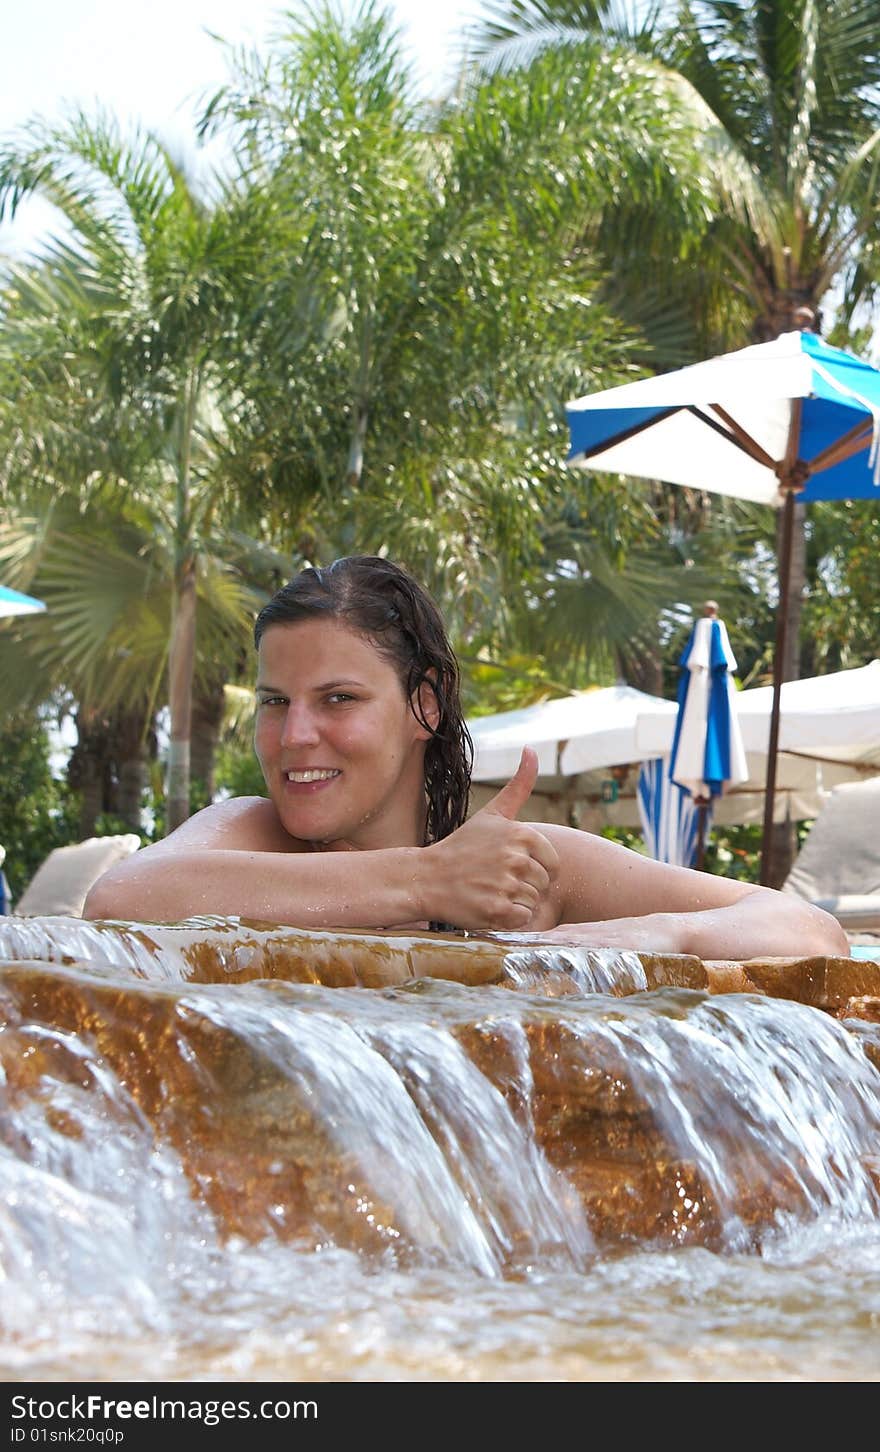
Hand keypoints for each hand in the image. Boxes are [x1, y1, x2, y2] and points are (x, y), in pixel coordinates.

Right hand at [422, 747, 558, 929]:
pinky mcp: (497, 910)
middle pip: (543, 884)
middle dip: (523, 887)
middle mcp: (516, 858)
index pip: (552, 864)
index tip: (507, 865)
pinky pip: (522, 919)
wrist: (427, 877)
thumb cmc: (463, 847)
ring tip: (489, 891)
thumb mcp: (492, 814)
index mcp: (522, 834)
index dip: (533, 869)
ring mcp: (506, 885)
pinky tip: (488, 906)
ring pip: (533, 903)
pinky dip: (508, 919)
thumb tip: (533, 749)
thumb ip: (519, 785)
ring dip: (515, 903)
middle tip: (494, 880)